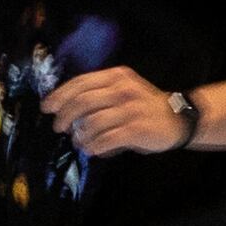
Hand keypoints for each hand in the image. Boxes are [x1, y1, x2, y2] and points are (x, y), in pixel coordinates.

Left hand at [46, 67, 182, 158]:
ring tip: (78, 141)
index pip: (81, 82)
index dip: (60, 95)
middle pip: (82, 101)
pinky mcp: (136, 129)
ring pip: (92, 122)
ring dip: (80, 135)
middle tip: (59, 127)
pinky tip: (91, 149)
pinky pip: (106, 139)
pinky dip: (94, 146)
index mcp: (117, 76)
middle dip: (65, 116)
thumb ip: (99, 94)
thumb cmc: (145, 107)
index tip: (47, 107)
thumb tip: (66, 110)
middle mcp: (123, 89)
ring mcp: (130, 109)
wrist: (178, 119)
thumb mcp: (124, 90)